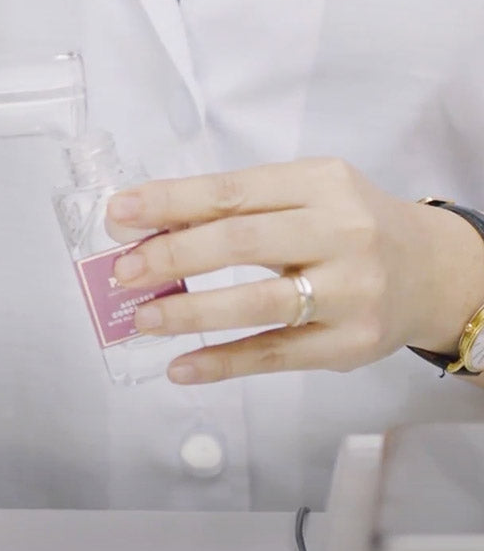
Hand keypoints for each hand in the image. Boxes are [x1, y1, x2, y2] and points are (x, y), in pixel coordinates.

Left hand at [106, 158, 483, 384]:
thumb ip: (235, 208)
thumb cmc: (347, 227)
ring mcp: (350, 290)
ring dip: (190, 312)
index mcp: (320, 184)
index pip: (232, 192)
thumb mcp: (304, 196)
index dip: (169, 202)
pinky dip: (223, 362)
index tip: (118, 214)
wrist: (433, 271)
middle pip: (242, 242)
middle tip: (123, 271)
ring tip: (142, 318)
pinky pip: (275, 354)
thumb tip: (145, 229)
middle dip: (172, 256)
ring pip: (258, 302)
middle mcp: (341, 232)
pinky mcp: (350, 342)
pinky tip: (181, 367)